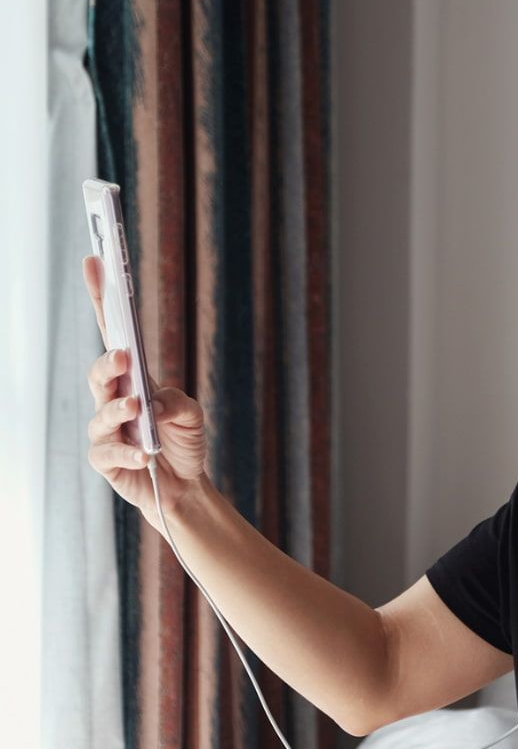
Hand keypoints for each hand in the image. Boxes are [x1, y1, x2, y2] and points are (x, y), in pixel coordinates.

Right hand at [82, 255, 207, 532]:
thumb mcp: (191, 415)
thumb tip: (152, 400)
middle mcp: (114, 399)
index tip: (96, 262)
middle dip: (109, 362)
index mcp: (135, 378)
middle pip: (100, 373)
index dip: (102, 299)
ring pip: (101, 414)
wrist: (184, 485)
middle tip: (125, 357)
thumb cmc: (183, 442)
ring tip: (137, 408)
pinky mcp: (107, 461)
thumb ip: (176, 402)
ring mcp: (107, 431)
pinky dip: (127, 454)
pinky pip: (108, 454)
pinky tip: (143, 455)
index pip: (115, 335)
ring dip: (119, 409)